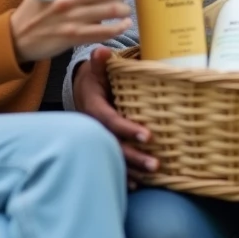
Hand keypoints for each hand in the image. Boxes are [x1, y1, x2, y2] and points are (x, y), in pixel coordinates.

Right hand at [10, 0, 132, 62]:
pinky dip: (118, 28)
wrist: (16, 37)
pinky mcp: (74, 37)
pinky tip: (124, 25)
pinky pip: (103, 32)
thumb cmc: (34, 11)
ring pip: (109, 11)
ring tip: (127, 9)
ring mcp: (72, 19)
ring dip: (124, 9)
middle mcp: (68, 0)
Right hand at [73, 46, 157, 184]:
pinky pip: (111, 164)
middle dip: (133, 157)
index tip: (148, 136)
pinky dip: (123, 176)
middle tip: (155, 165)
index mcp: (93, 107)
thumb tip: (100, 51)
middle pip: (112, 145)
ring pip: (112, 157)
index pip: (109, 120)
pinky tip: (138, 185)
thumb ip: (101, 63)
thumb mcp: (97, 70)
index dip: (127, 129)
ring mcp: (97, 139)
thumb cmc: (96, 79)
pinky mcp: (102, 147)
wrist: (83, 91)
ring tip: (151, 176)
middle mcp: (93, 127)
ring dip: (131, 170)